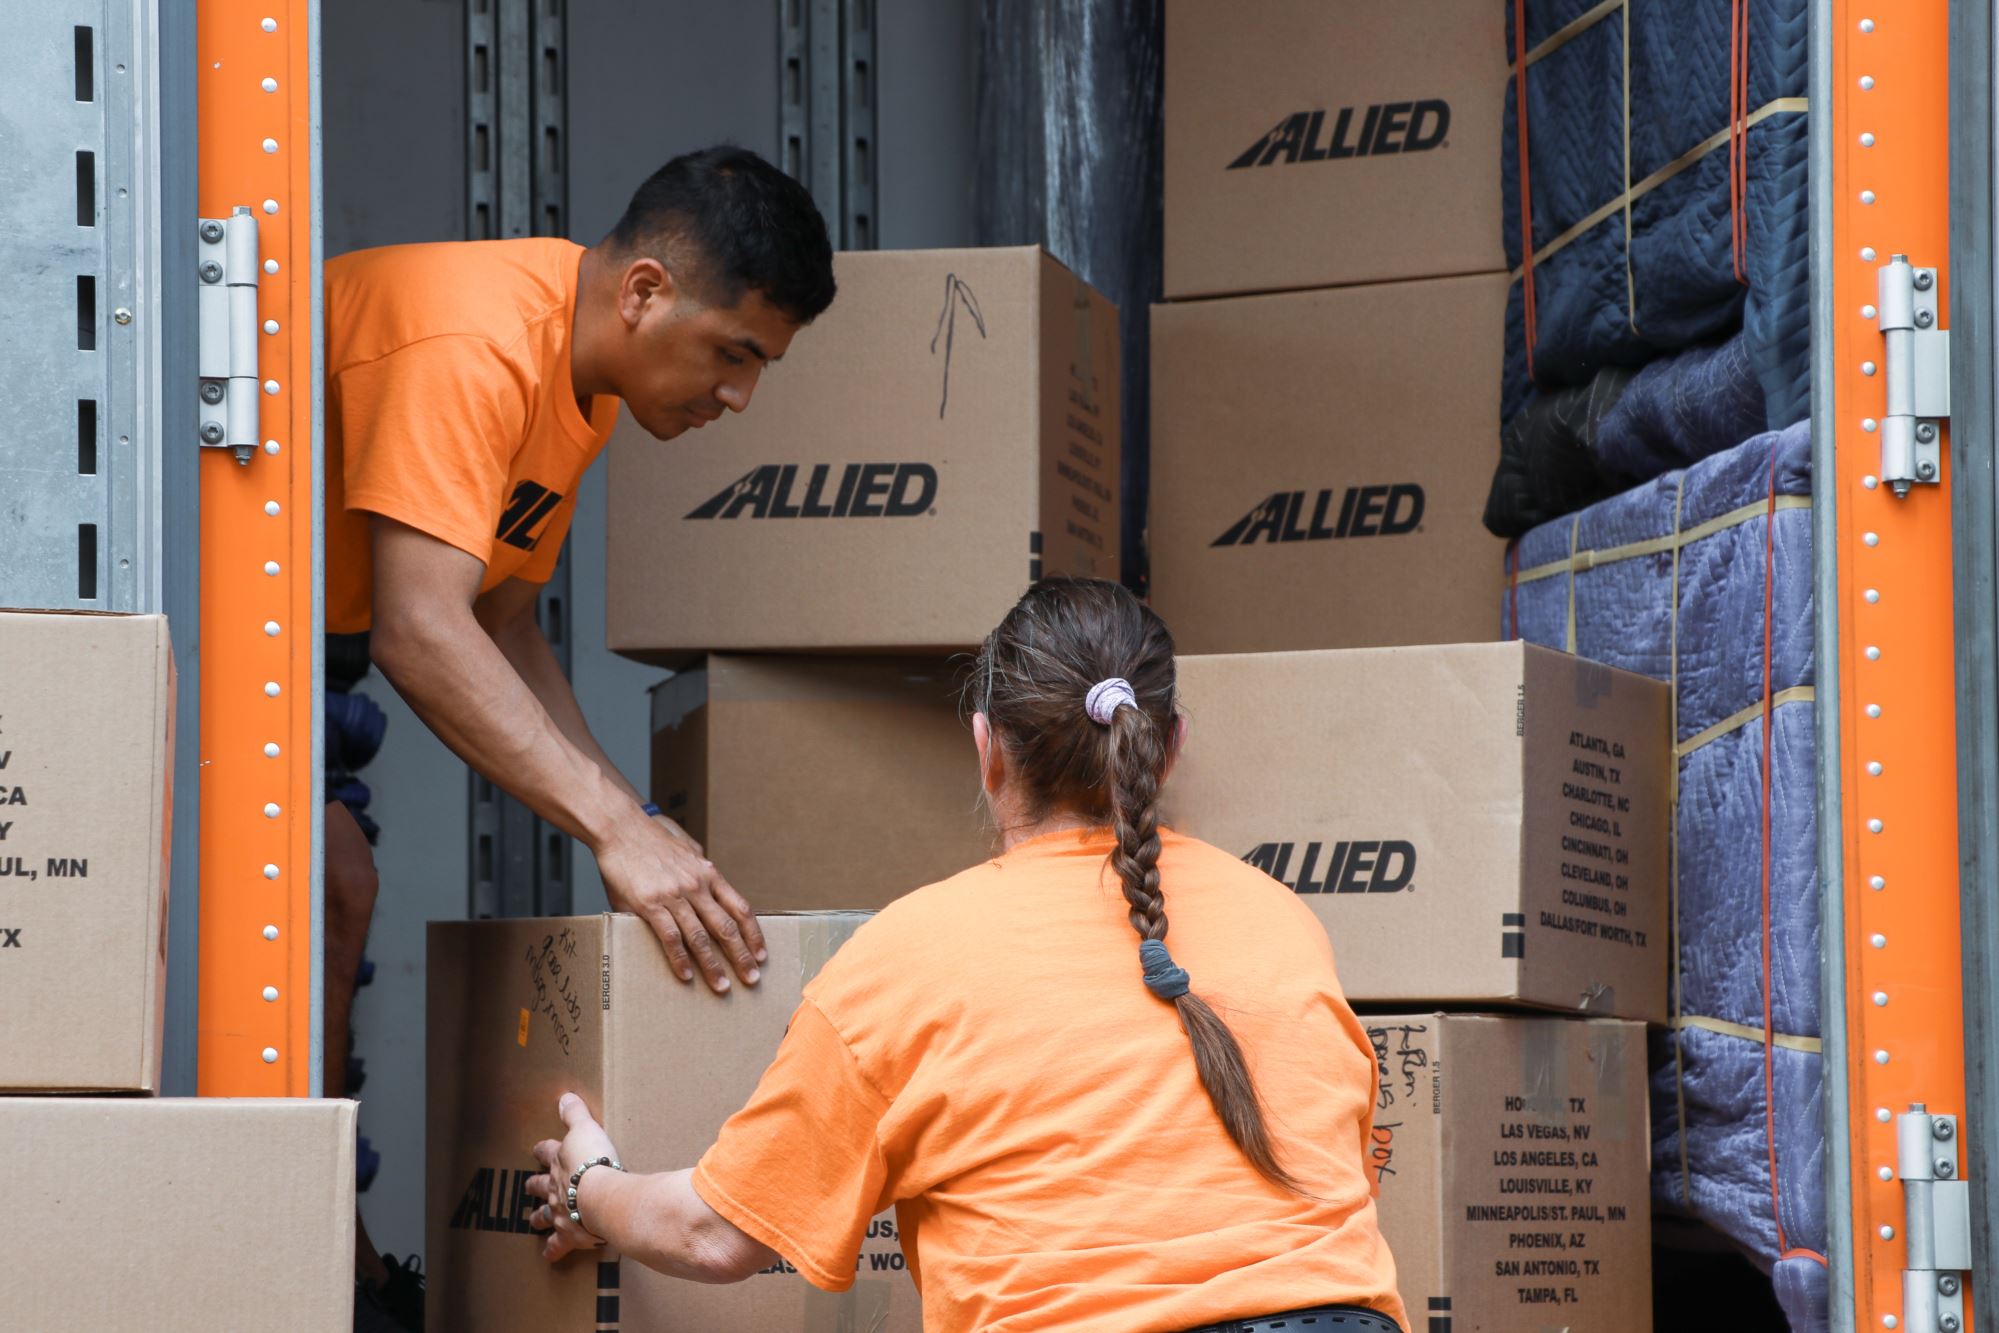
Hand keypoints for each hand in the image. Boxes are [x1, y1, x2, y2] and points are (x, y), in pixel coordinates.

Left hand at [528, 1093, 622, 1261]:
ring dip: (538, 1217)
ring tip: (533, 1221)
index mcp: (558, 1162)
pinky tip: (549, 1256)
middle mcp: (554, 1188)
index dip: (542, 1151)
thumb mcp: (586, 1129)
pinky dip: (553, 1250)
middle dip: (534, 1186)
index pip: (546, 1152)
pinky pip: (557, 1245)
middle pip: (539, 1186)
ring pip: (543, 1215)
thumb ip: (575, 1114)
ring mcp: (558, 1212)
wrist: (601, 1196)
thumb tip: (564, 1097)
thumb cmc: (594, 1160)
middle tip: (529, 1187)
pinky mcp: (568, 1234)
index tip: (539, 1150)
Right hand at [592, 812, 766, 990]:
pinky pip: (670, 937)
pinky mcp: (650, 904)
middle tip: (751, 979)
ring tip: (722, 986)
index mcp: (709, 874)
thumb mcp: (687, 852)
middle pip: (726, 927)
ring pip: (700, 937)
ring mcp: (674, 895)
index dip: (754, 934)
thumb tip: (708, 894)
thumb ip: (700, 874)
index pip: (740, 908)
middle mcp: (697, 885)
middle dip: (742, 956)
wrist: (622, 829)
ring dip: (713, 965)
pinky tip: (686, 975)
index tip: (761, 955)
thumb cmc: (652, 841)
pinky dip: (679, 959)